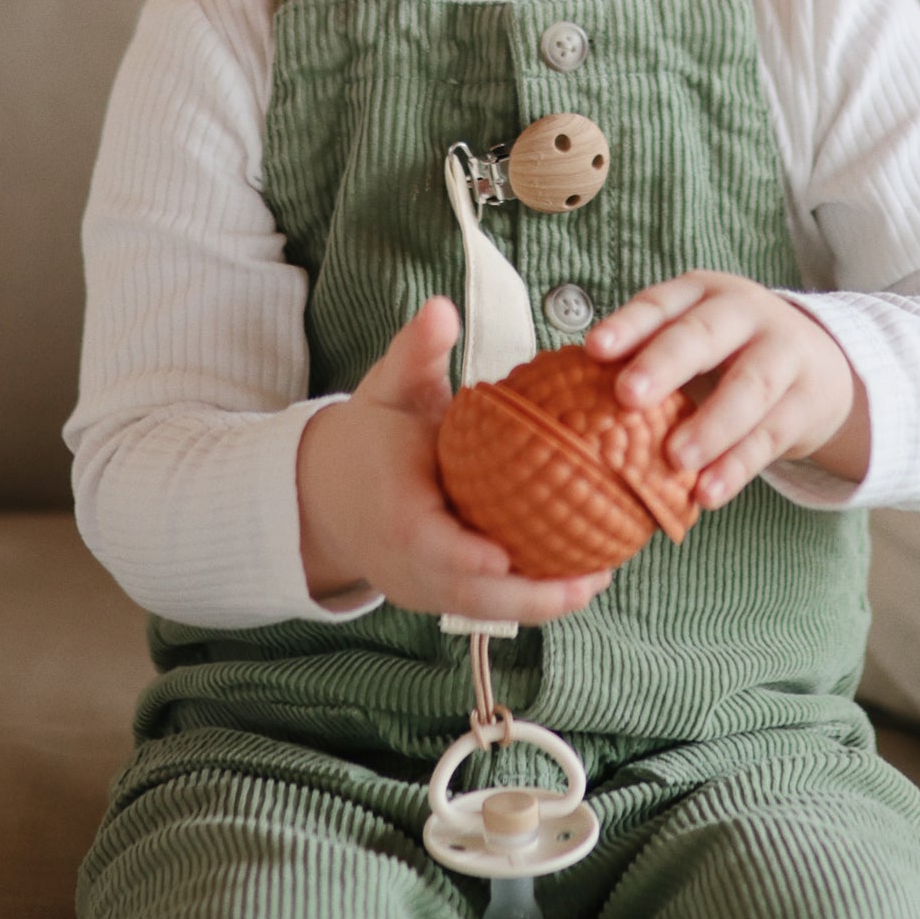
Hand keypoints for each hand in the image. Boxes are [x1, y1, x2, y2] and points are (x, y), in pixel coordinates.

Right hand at [296, 298, 612, 622]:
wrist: (322, 490)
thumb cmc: (369, 436)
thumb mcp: (389, 389)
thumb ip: (416, 352)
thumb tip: (441, 308)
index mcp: (396, 514)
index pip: (430, 544)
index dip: (466, 556)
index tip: (508, 556)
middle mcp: (406, 562)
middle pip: (469, 594)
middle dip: (531, 597)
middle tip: (592, 578)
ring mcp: (419, 587)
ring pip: (483, 610)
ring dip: (540, 604)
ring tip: (596, 581)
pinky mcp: (434, 597)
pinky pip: (483, 605)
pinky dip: (525, 599)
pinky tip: (574, 579)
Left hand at [588, 271, 869, 506]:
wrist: (822, 365)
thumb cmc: (728, 355)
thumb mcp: (693, 339)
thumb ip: (645, 359)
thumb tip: (567, 402)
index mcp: (703, 294)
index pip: (661, 304)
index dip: (628, 325)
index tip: (593, 349)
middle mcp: (745, 315)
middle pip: (705, 335)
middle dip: (665, 363)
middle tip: (628, 396)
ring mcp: (782, 355)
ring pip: (748, 388)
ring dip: (711, 425)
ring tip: (676, 459)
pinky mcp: (804, 403)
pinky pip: (770, 437)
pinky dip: (737, 467)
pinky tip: (707, 494)